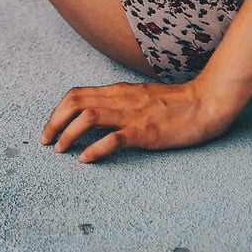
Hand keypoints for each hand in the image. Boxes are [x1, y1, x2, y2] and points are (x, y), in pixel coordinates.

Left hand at [41, 79, 239, 162]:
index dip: (57, 111)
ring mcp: (132, 115)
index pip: (76, 94)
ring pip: (88, 117)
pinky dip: (95, 149)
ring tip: (61, 150)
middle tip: (46, 142)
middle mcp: (120, 100)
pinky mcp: (145, 132)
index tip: (49, 129)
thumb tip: (97, 113)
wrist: (206, 102)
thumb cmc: (176, 103)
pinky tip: (86, 160)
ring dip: (68, 134)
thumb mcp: (141, 97)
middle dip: (54, 122)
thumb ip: (119, 102)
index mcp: (118, 91)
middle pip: (75, 103)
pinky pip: (114, 139)